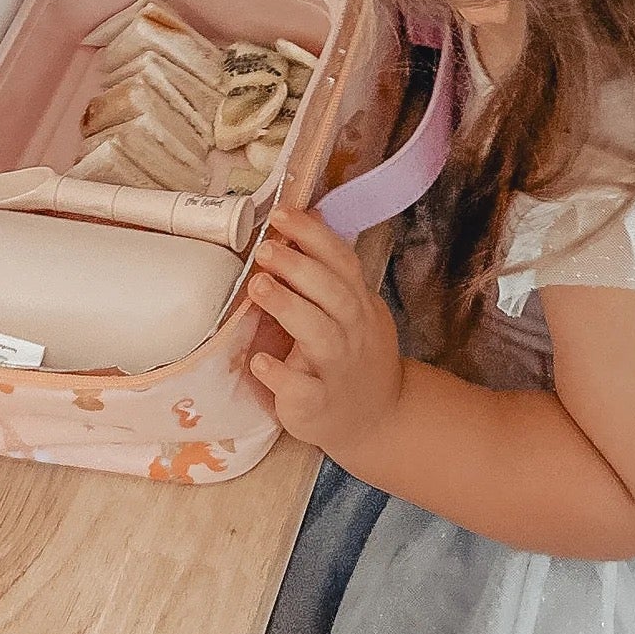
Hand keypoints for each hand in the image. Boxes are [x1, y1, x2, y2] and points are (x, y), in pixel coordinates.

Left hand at [247, 209, 403, 454]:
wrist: (377, 419)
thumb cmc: (351, 354)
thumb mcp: (351, 311)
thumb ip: (327, 274)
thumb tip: (300, 221)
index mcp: (358, 303)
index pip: (342, 261)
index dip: (313, 235)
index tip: (281, 214)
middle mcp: (353, 332)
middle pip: (332, 293)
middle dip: (298, 267)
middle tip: (265, 249)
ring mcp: (337, 370)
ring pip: (319, 335)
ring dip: (288, 307)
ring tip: (257, 286)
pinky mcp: (319, 405)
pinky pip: (303, 389)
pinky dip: (281, 374)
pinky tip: (258, 360)